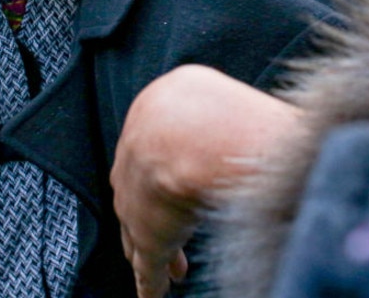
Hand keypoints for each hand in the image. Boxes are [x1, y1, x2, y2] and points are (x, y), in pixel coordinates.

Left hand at [110, 65, 303, 297]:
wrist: (195, 133)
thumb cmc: (211, 109)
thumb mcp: (200, 91)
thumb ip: (208, 107)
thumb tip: (237, 112)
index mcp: (148, 122)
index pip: (150, 155)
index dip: (165, 173)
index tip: (176, 187)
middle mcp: (131, 164)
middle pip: (139, 196)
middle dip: (156, 215)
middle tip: (174, 227)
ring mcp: (136, 205)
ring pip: (141, 235)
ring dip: (159, 255)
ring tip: (175, 272)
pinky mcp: (149, 240)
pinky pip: (148, 270)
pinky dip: (152, 285)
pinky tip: (154, 295)